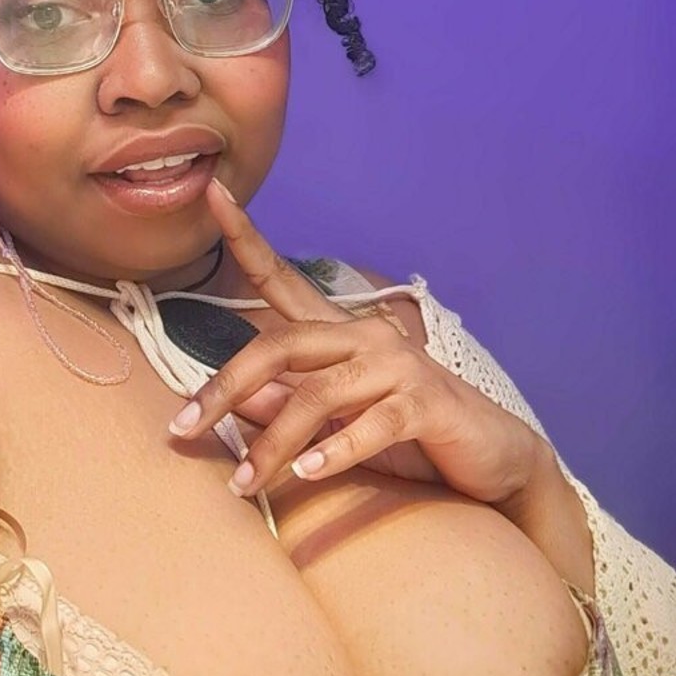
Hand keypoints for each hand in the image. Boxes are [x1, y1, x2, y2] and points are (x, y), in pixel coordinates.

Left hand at [168, 178, 548, 505]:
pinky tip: (306, 473)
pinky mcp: (427, 403)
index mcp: (338, 333)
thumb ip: (283, 408)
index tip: (212, 193)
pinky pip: (372, 424)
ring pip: (316, 395)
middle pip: (279, 345)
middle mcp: (365, 336)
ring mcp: (399, 366)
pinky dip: (335, 449)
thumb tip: (233, 403)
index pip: (280, 278)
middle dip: (225, 387)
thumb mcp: (332, 425)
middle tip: (182, 429)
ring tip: (244, 482)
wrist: (492, 460)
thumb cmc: (405, 440)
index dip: (245, 236)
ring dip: (273, 442)